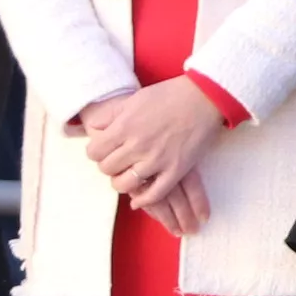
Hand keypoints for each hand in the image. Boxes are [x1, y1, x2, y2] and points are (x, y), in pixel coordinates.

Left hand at [75, 76, 229, 220]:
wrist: (204, 97)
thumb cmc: (168, 95)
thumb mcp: (133, 100)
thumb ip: (111, 115)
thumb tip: (91, 127)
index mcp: (124, 127)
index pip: (94, 152)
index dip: (96, 153)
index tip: (103, 151)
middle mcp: (138, 145)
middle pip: (107, 169)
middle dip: (108, 166)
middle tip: (115, 163)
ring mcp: (157, 160)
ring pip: (125, 185)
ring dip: (121, 183)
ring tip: (125, 178)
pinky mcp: (176, 170)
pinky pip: (154, 194)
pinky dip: (143, 200)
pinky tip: (137, 200)